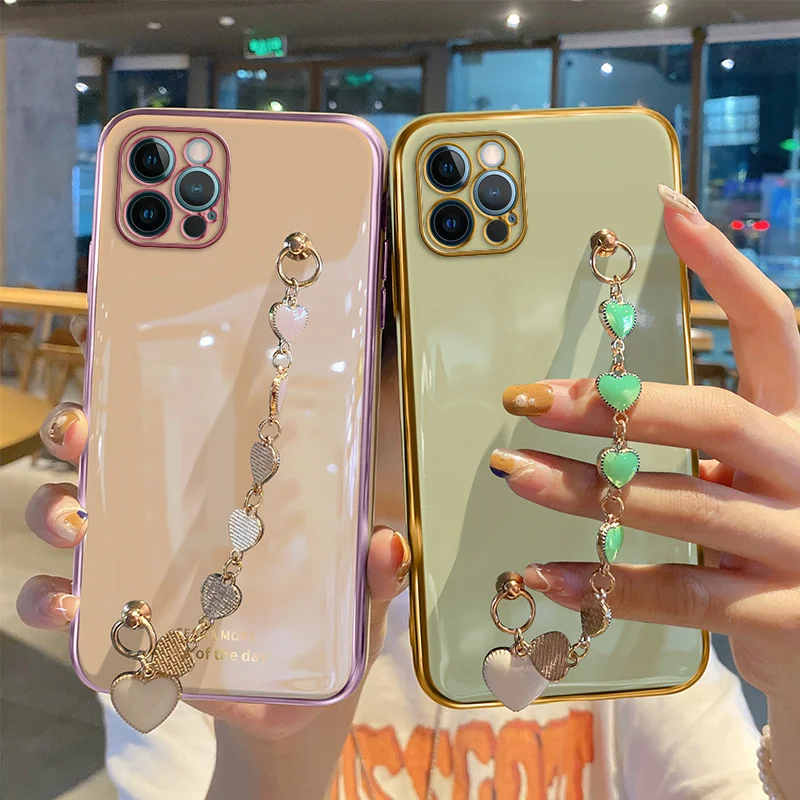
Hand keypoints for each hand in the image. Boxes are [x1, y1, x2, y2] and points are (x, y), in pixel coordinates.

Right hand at [17, 326, 409, 749]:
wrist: (297, 714)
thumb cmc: (329, 635)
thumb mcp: (358, 595)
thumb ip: (374, 570)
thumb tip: (387, 543)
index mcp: (229, 494)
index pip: (184, 429)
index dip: (147, 390)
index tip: (121, 358)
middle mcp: (172, 519)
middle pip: (109, 458)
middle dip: (79, 433)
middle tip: (80, 430)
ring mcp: (140, 569)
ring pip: (72, 520)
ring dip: (56, 509)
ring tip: (74, 521)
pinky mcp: (120, 628)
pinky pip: (64, 605)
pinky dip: (48, 601)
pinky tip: (66, 603)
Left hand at [490, 189, 799, 708]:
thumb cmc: (783, 544)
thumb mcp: (765, 474)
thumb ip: (715, 441)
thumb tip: (614, 416)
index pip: (775, 325)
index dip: (724, 265)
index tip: (666, 210)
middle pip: (711, 418)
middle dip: (613, 409)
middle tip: (528, 400)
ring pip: (680, 504)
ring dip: (583, 490)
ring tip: (513, 472)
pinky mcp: (782, 614)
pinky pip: (677, 593)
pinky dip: (602, 583)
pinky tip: (542, 573)